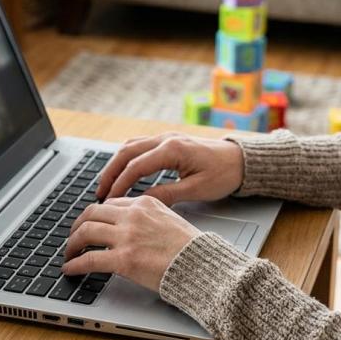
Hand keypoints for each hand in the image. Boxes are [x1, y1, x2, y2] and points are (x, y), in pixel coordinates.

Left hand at [61, 196, 200, 290]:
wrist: (201, 264)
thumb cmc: (191, 248)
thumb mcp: (169, 219)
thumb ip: (148, 217)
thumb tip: (130, 226)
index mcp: (145, 203)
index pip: (109, 204)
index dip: (94, 215)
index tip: (89, 224)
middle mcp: (133, 216)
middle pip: (91, 214)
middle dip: (77, 227)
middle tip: (73, 238)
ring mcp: (127, 237)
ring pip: (85, 232)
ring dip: (72, 244)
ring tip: (69, 254)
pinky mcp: (124, 259)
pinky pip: (89, 259)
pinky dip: (74, 264)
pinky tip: (70, 269)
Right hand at [96, 132, 244, 205]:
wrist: (242, 160)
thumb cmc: (224, 174)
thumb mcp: (196, 190)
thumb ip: (167, 194)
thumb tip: (141, 202)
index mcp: (173, 149)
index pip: (136, 166)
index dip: (120, 184)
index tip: (109, 200)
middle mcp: (166, 139)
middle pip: (127, 152)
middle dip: (110, 172)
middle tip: (99, 193)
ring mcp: (166, 137)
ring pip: (130, 146)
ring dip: (116, 164)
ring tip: (106, 185)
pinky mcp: (168, 141)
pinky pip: (140, 146)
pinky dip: (127, 159)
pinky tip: (121, 172)